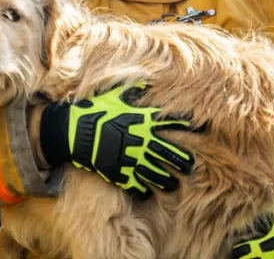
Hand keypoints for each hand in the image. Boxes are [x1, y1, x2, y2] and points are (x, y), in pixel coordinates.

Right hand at [39, 82, 195, 199]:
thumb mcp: (115, 93)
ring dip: (169, 182)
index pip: (175, 123)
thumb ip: (134, 90)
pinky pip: (138, 188)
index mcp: (145, 120)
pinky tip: (148, 193)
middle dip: (184, 162)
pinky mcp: (121, 174)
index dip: (190, 126)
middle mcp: (143, 141)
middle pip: (173, 154)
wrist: (73, 130)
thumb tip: (147, 81)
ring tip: (174, 185)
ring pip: (160, 176)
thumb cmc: (95, 109)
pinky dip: (144, 192)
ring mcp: (133, 159)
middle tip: (190, 166)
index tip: (199, 130)